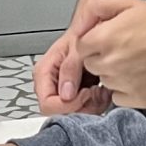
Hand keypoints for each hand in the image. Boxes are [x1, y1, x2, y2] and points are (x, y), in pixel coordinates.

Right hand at [33, 0, 118, 115]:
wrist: (96, 31)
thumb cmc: (84, 33)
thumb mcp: (77, 46)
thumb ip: (70, 68)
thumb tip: (66, 95)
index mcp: (44, 73)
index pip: (48, 103)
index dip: (66, 105)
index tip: (83, 94)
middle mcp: (51, 85)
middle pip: (61, 112)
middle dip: (81, 106)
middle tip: (94, 92)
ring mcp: (64, 92)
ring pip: (74, 114)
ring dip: (91, 105)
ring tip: (99, 89)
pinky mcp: (78, 96)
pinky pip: (86, 110)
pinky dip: (96, 103)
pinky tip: (102, 90)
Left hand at [75, 0, 145, 110]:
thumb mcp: (128, 3)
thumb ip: (97, 8)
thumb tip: (80, 23)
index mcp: (107, 39)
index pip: (80, 48)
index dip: (92, 44)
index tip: (105, 42)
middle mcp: (113, 63)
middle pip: (91, 66)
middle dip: (102, 57)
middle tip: (124, 50)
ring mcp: (126, 83)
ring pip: (105, 82)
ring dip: (114, 74)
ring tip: (136, 61)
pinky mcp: (141, 99)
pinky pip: (119, 98)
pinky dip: (126, 89)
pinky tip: (142, 75)